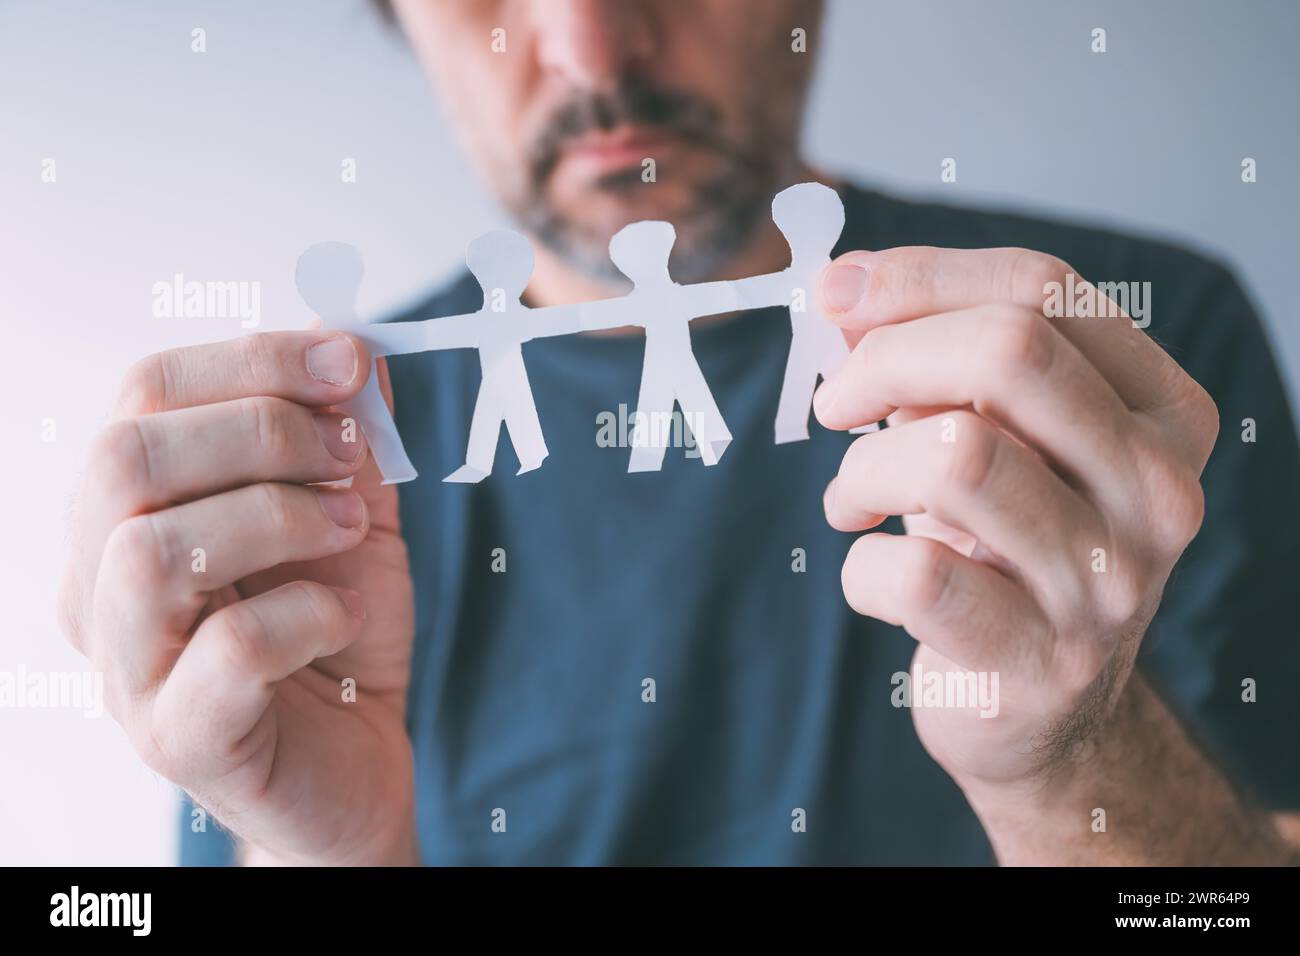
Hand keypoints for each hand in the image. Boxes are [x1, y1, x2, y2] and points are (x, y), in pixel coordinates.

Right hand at [58, 332, 417, 864]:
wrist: (354, 762)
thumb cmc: (336, 639)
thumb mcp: (354, 515)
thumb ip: (349, 437)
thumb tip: (355, 344)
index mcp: (133, 509)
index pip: (145, 394)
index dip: (253, 360)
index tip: (347, 364)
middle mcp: (103, 583)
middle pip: (125, 457)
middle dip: (261, 430)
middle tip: (350, 455)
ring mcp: (129, 666)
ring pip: (149, 551)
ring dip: (277, 516)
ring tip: (348, 528)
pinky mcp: (181, 737)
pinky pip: (224, 651)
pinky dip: (304, 613)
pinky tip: (342, 615)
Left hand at [813, 247, 1217, 797]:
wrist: (1041, 710)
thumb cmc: (1007, 547)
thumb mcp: (999, 436)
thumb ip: (940, 355)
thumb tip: (843, 288)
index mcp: (1164, 411)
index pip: (1043, 290)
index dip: (920, 276)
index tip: (837, 294)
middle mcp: (1157, 490)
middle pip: (1009, 351)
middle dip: (886, 357)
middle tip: (835, 402)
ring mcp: (1107, 582)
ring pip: (954, 455)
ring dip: (864, 468)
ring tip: (854, 497)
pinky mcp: (1039, 661)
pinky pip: (914, 573)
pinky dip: (861, 563)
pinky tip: (874, 568)